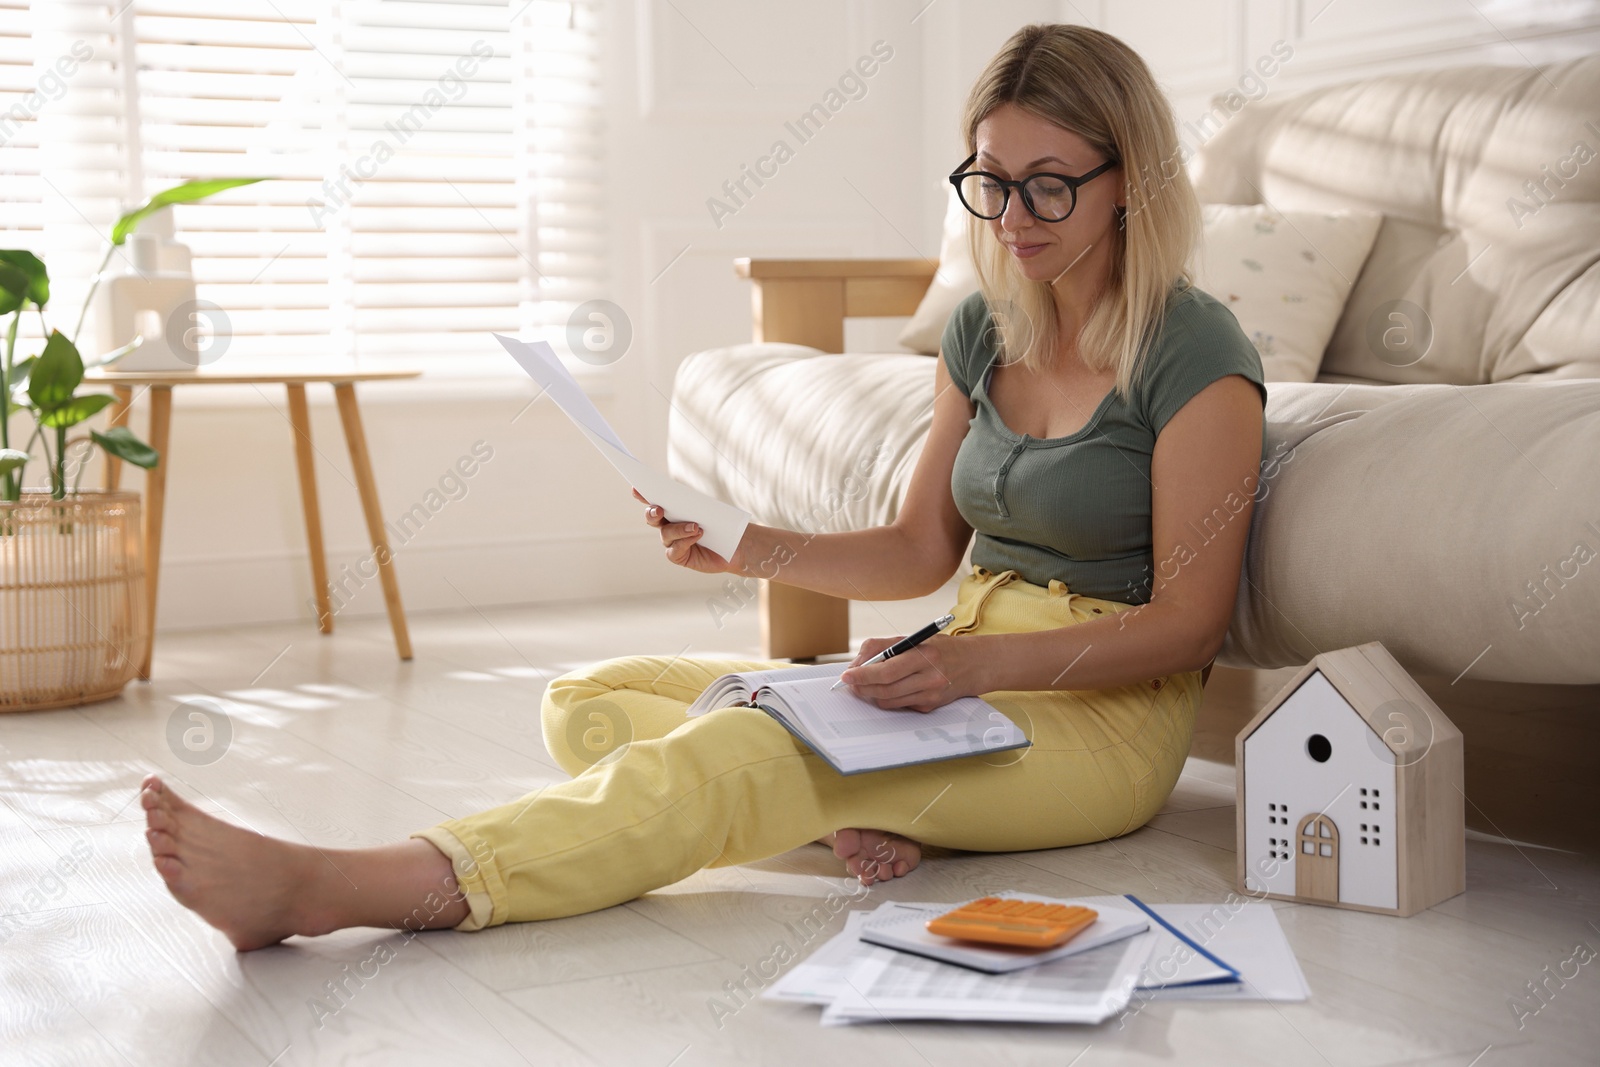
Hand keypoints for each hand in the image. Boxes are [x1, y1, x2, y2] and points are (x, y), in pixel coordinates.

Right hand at [633, 488, 739, 573]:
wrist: (738, 545)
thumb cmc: (723, 523)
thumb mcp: (709, 508)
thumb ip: (693, 501)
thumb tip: (680, 495)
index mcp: (672, 510)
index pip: (654, 500)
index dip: (643, 495)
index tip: (636, 489)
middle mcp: (668, 525)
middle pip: (652, 517)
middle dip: (652, 512)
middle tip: (659, 509)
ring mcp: (672, 542)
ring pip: (666, 533)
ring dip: (678, 528)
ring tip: (695, 526)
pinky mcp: (679, 556)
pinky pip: (674, 549)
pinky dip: (685, 541)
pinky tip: (697, 535)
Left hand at [837, 633, 987, 712]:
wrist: (975, 664)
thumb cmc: (941, 649)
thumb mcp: (914, 638)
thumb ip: (884, 647)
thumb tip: (857, 664)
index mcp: (924, 654)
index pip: (887, 669)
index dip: (863, 675)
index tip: (846, 675)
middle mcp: (930, 676)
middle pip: (885, 688)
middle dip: (862, 687)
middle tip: (850, 683)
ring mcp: (931, 694)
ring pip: (890, 701)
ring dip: (872, 695)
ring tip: (865, 686)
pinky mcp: (931, 706)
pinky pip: (901, 705)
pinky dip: (889, 698)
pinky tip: (891, 688)